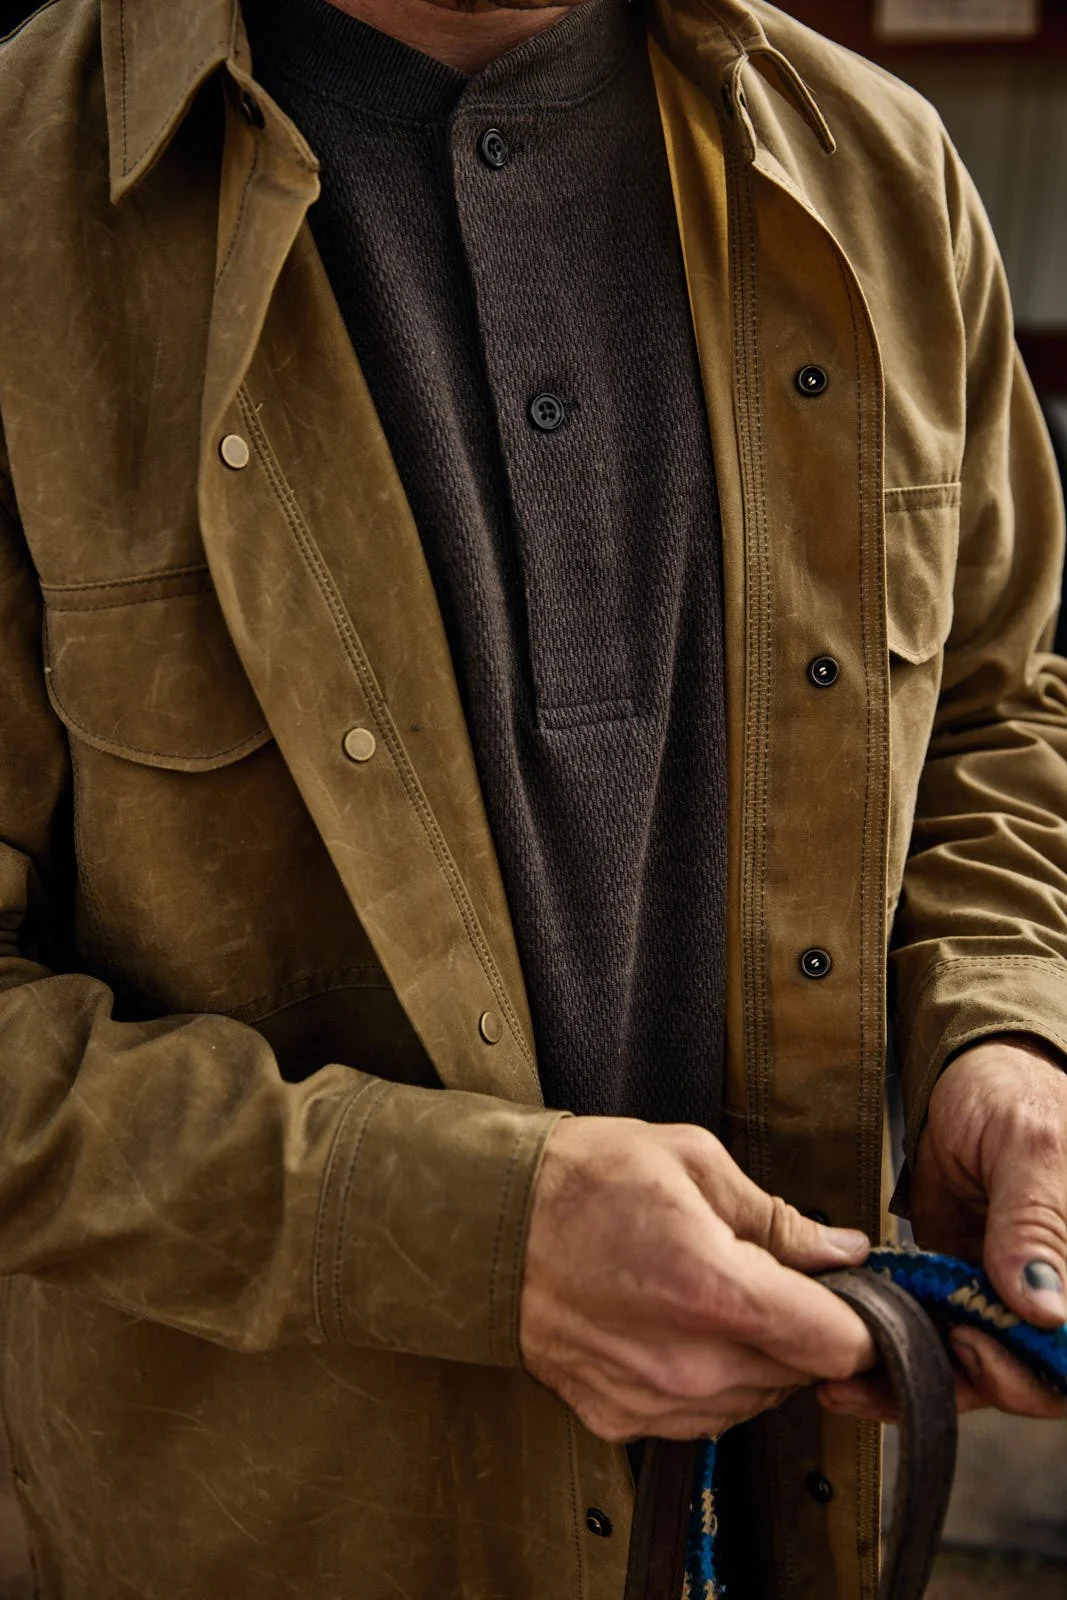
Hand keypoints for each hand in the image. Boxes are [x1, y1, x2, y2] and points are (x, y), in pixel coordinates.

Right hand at [519, 1116, 874, 1442]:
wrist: (485, 1223)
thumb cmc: (581, 1180)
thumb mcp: (692, 1162)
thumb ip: (777, 1218)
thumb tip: (842, 1252)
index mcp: (714, 1289)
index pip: (837, 1344)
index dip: (859, 1320)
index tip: (852, 1297)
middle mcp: (688, 1363)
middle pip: (801, 1375)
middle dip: (802, 1329)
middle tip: (767, 1275)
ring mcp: (652, 1400)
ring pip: (756, 1399)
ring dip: (756, 1355)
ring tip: (711, 1292)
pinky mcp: (621, 1418)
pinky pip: (702, 1415)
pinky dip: (708, 1377)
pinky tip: (675, 1325)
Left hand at [820, 1036, 1066, 1422]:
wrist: (970, 1074)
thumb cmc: (1015, 1095)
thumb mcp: (1030, 1146)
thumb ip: (1035, 1222)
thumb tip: (1044, 1309)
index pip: (1064, 1359)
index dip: (1024, 1369)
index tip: (970, 1342)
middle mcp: (1050, 1297)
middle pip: (1023, 1380)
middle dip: (961, 1382)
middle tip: (894, 1355)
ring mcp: (1001, 1298)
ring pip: (971, 1370)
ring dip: (912, 1378)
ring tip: (847, 1374)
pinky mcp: (954, 1291)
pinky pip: (931, 1339)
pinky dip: (892, 1352)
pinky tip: (845, 1357)